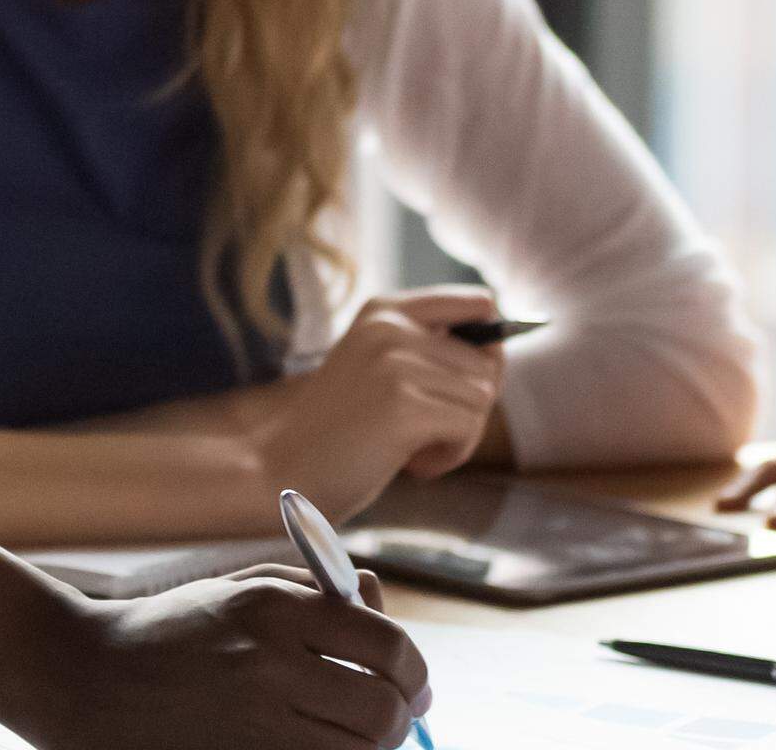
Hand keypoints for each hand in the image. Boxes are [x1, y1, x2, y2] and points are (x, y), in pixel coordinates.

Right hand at [0, 569, 433, 748]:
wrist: (86, 678)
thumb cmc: (170, 629)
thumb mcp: (237, 589)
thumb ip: (313, 592)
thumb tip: (379, 600)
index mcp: (273, 609)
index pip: (386, 646)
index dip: (416, 672)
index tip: (414, 686)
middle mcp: (267, 664)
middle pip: (381, 710)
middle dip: (400, 718)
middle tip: (394, 720)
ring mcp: (251, 721)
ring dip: (369, 749)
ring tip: (357, 739)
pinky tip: (318, 745)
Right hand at [244, 289, 507, 520]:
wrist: (277, 470)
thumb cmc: (334, 430)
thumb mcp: (376, 368)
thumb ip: (425, 353)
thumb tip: (498, 356)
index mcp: (385, 310)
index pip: (478, 305)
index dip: (491, 346)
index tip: (474, 379)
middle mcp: (392, 327)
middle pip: (487, 366)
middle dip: (467, 408)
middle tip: (420, 432)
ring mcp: (396, 364)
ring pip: (482, 400)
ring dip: (458, 437)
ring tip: (409, 448)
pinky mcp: (404, 407)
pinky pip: (468, 430)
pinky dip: (450, 456)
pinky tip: (412, 465)